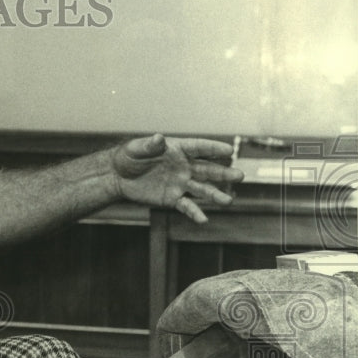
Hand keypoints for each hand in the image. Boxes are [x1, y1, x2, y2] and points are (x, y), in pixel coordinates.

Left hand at [111, 134, 244, 222]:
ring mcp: (180, 183)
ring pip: (202, 189)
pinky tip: (203, 219)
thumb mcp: (136, 149)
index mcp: (178, 150)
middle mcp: (184, 166)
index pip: (199, 148)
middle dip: (223, 173)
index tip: (229, 151)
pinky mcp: (172, 198)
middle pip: (207, 169)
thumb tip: (158, 138)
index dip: (213, 149)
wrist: (117, 177)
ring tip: (228, 201)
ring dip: (215, 195)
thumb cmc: (128, 157)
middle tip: (240, 176)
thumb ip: (149, 146)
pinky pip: (186, 205)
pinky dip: (195, 212)